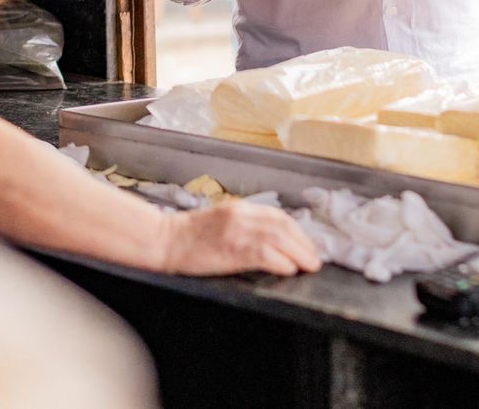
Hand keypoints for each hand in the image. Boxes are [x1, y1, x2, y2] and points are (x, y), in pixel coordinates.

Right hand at [160, 202, 321, 276]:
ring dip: (298, 253)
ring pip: (278, 238)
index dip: (298, 231)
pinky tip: (288, 269)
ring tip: (309, 266)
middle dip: (304, 243)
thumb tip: (271, 240)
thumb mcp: (220, 221)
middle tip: (315, 259)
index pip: (278, 216)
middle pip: (283, 226)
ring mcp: (236, 231)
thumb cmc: (188, 236)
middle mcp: (241, 215)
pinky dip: (280, 261)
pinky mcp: (231, 249)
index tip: (308, 245)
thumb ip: (243, 225)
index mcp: (239, 208)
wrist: (164, 240)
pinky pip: (264, 253)